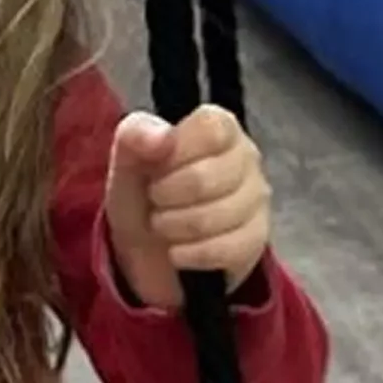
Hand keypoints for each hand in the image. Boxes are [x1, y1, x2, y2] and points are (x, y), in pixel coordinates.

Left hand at [103, 104, 271, 311]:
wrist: (148, 246)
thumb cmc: (143, 191)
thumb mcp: (126, 159)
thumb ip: (136, 135)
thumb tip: (162, 137)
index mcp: (220, 128)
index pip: (212, 129)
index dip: (177, 153)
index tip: (157, 166)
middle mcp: (246, 158)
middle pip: (207, 177)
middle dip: (166, 196)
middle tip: (155, 199)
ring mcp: (255, 200)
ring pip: (217, 216)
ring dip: (175, 226)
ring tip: (164, 224)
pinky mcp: (255, 239)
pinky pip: (226, 249)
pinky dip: (191, 254)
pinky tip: (178, 250)